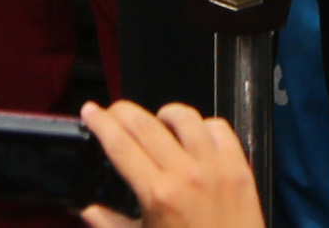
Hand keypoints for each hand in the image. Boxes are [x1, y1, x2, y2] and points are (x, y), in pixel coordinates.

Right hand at [81, 99, 265, 227]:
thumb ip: (112, 225)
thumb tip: (89, 212)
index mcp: (158, 195)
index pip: (121, 145)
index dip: (101, 123)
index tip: (91, 111)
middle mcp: (186, 174)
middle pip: (145, 124)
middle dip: (122, 111)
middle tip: (113, 112)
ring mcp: (215, 167)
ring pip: (184, 117)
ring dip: (164, 114)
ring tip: (157, 123)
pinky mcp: (238, 167)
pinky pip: (219, 128)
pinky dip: (203, 126)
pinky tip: (194, 136)